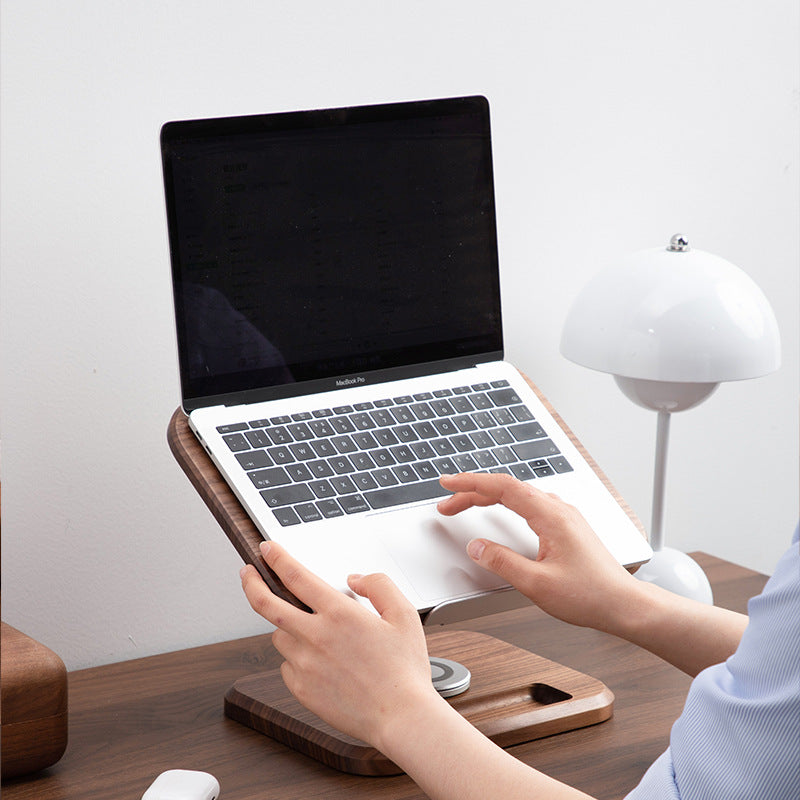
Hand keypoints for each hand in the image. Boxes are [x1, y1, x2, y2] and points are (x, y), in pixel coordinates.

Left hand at [239, 541, 441, 748]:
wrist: (400, 717)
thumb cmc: (405, 670)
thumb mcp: (404, 614)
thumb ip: (379, 585)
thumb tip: (354, 579)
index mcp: (339, 613)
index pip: (296, 576)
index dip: (277, 558)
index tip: (267, 549)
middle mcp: (316, 636)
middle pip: (266, 604)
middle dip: (251, 582)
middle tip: (247, 573)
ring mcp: (304, 664)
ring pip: (279, 636)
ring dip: (287, 627)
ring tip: (312, 632)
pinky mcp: (301, 689)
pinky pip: (287, 665)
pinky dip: (296, 658)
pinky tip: (320, 662)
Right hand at [437, 472, 636, 632]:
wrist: (624, 605)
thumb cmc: (590, 595)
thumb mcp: (537, 584)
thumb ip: (502, 563)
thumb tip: (477, 547)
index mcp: (551, 516)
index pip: (503, 487)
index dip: (471, 483)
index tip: (448, 483)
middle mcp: (559, 510)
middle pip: (508, 489)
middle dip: (473, 492)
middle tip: (447, 503)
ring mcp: (564, 516)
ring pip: (519, 495)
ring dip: (489, 497)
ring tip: (465, 505)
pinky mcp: (567, 527)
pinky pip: (530, 504)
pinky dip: (506, 504)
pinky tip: (500, 512)